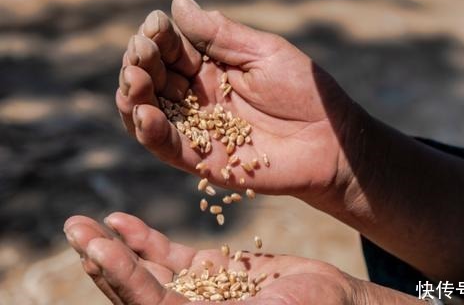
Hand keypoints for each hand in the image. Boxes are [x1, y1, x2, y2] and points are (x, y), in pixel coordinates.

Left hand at [63, 212, 368, 304]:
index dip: (121, 277)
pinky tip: (120, 220)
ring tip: (83, 222)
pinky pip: (168, 256)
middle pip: (132, 289)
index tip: (99, 246)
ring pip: (143, 270)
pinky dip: (143, 239)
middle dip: (101, 259)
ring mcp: (195, 293)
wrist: (336, 301)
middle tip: (73, 227)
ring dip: (113, 245)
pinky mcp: (208, 272)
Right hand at [116, 0, 367, 205]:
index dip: (158, 37)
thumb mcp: (265, 53)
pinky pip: (168, 147)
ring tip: (134, 78)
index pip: (172, 49)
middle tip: (142, 50)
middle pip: (154, 79)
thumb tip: (178, 1)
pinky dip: (150, 132)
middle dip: (141, 62)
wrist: (333, 140)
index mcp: (212, 68)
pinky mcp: (203, 160)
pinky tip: (143, 112)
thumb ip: (221, 34)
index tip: (154, 24)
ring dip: (134, 95)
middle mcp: (198, 97)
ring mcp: (199, 129)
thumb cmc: (306, 92)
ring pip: (150, 113)